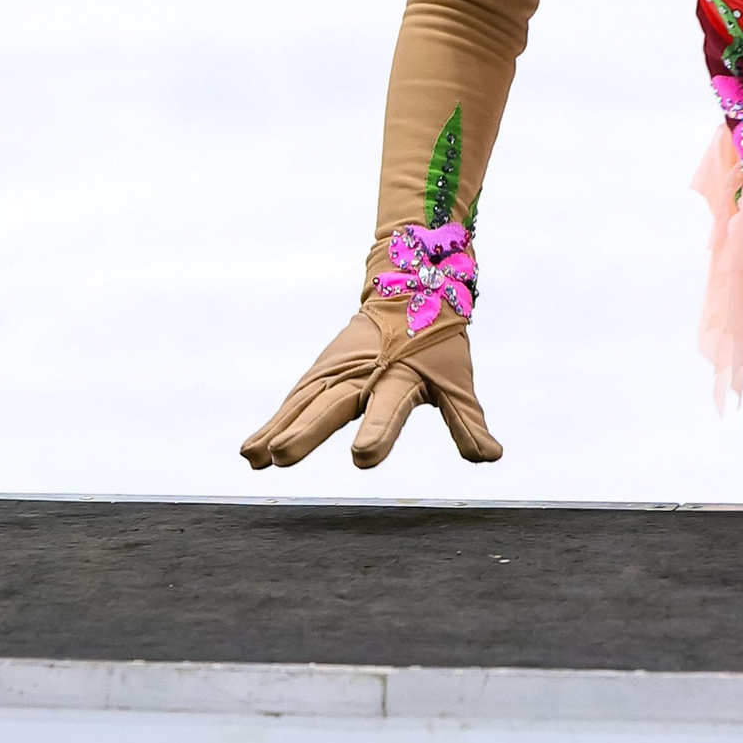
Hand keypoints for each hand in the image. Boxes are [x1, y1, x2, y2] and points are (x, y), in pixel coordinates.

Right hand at [241, 306, 501, 472]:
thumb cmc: (436, 341)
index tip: (362, 457)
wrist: (410, 283)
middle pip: (333, 404)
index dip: (379, 430)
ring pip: (304, 402)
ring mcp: (336, 370)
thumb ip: (467, 422)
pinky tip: (251, 453)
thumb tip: (491, 458)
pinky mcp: (319, 373)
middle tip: (283, 457)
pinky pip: (293, 402)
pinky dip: (273, 424)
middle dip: (309, 431)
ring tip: (256, 458)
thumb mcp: (456, 381)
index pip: (390, 406)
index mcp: (401, 374)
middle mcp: (363, 372)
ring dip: (280, 429)